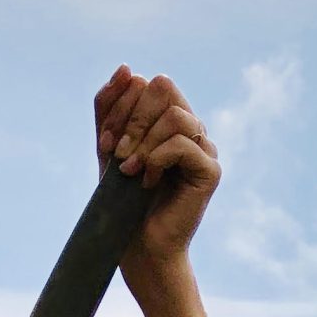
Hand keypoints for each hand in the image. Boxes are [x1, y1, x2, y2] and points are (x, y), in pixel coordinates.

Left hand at [96, 66, 218, 271]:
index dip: (121, 105)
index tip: (105, 143)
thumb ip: (110, 107)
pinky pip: (183, 143)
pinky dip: (158, 159)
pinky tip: (149, 182)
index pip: (147, 84)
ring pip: (175, 115)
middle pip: (164, 87)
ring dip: (144, 141)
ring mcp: (205, 148)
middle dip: (133, 118)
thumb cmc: (123, 203)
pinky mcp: (210, 170)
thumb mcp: (109, 147)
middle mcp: (190, 128)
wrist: (139, 248)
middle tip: (118, 153)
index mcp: (167, 120)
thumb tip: (127, 68)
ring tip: (131, 171)